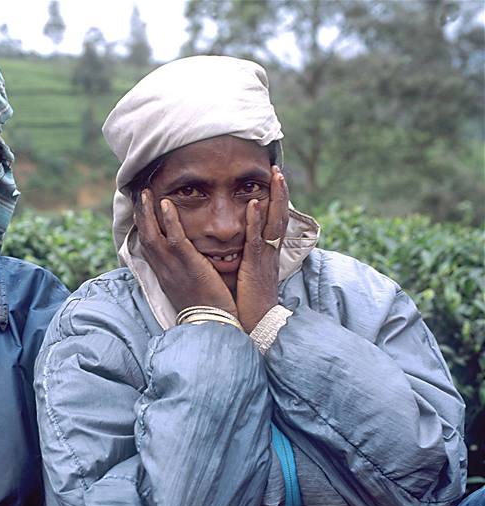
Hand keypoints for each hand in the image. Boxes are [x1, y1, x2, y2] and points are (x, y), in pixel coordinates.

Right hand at [135, 189, 236, 314]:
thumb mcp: (189, 290)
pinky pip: (175, 238)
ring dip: (148, 211)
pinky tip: (166, 203)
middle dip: (140, 214)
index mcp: (164, 275)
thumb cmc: (206, 310)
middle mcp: (163, 270)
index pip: (147, 246)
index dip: (142, 227)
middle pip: (145, 237)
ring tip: (146, 192)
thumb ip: (185, 273)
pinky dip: (169, 220)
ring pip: (154, 234)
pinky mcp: (188, 265)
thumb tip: (186, 263)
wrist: (212, 326)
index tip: (140, 210)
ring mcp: (173, 267)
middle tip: (138, 194)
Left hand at [236, 166, 289, 331]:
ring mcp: (265, 258)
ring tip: (276, 176)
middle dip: (280, 192)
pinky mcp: (256, 266)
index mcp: (265, 255)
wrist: (253, 326)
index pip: (272, 222)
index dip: (275, 201)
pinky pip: (257, 239)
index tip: (273, 181)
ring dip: (275, 198)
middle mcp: (269, 253)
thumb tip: (233, 250)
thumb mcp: (247, 277)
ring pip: (273, 222)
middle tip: (278, 170)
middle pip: (278, 216)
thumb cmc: (245, 305)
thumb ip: (243, 260)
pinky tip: (254, 203)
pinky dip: (256, 220)